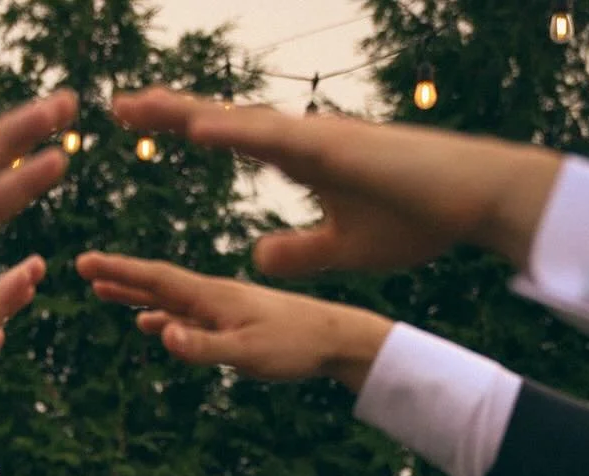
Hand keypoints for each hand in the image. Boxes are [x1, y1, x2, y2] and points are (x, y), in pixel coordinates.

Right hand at [77, 259, 390, 389]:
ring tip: (106, 291)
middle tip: (83, 268)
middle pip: (156, 284)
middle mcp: (214, 296)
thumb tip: (159, 333)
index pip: (156, 280)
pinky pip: (187, 316)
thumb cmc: (294, 346)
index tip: (84, 263)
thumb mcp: (246, 352)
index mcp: (213, 296)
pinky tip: (153, 324)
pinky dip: (163, 316)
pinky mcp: (233, 322)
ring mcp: (222, 308)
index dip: (119, 271)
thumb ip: (202, 346)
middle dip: (119, 276)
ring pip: (169, 299)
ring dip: (136, 295)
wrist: (335, 338)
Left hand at [108, 91, 560, 276]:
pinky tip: (197, 126)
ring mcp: (316, 138)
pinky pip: (274, 138)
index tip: (141, 126)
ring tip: (138, 107)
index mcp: (300, 159)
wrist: (471, 202)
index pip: (229, 139)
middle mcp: (301, 139)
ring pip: (238, 121)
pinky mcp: (335, 147)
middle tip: (117, 106)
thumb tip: (254, 257)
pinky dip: (234, 131)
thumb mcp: (340, 250)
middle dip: (169, 112)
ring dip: (187, 113)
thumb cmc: (416, 220)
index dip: (185, 128)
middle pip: (222, 121)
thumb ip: (297, 250)